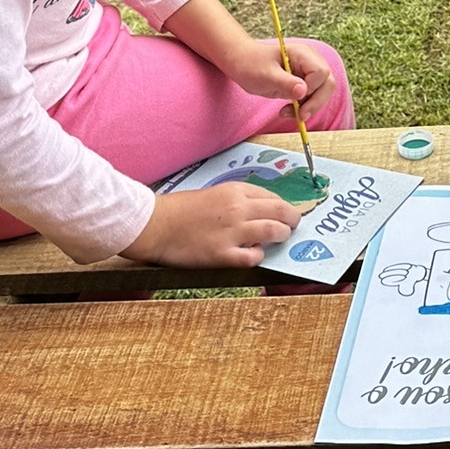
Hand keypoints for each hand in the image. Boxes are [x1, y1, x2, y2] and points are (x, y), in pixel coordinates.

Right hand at [124, 181, 301, 268]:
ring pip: (274, 231)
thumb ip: (236, 201)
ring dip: (282, 235)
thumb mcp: (213, 194)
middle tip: (293, 225)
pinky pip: (253, 257)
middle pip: (280, 211)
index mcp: (234, 191)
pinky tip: (253, 255)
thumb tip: (258, 212)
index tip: (286, 213)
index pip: (272, 196)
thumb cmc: (180, 210)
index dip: (283, 206)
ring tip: (281, 239)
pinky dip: (258, 257)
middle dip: (292, 218)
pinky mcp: (222, 254)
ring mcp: (232, 231)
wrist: (156, 224)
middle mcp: (237, 208)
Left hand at [223, 34, 336, 117]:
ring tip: (287, 113)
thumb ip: (285, 83)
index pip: (321, 73)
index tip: (295, 98)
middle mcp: (310, 60)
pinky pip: (312, 97)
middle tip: (300, 116)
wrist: (241, 62)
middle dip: (315, 102)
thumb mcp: (265, 75)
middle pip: (328, 83)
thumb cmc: (251, 64)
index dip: (312, 88)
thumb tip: (303, 91)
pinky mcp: (304, 82)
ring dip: (309, 107)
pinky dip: (303, 107)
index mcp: (303, 54)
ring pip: (323, 92)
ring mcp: (308, 71)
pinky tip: (288, 111)